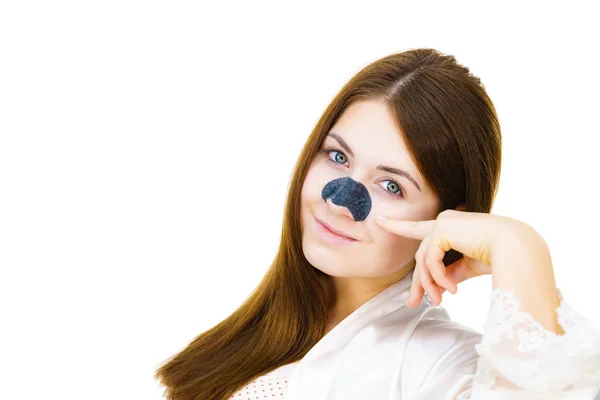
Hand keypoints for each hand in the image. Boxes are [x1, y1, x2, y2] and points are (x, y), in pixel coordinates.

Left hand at [374, 209, 522, 306]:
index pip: (418, 228)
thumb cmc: (498, 256)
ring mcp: (442, 222)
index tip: (378, 221)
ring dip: (430, 284)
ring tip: (440, 300)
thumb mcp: (468, 266)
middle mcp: (443, 221)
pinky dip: (438, 277)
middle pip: (420, 255)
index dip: (398, 225)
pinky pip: (430, 259)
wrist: (517, 248)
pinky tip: (451, 290)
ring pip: (423, 260)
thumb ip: (450, 271)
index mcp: (450, 227)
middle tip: (412, 303)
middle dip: (417, 281)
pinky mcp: (442, 228)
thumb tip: (436, 286)